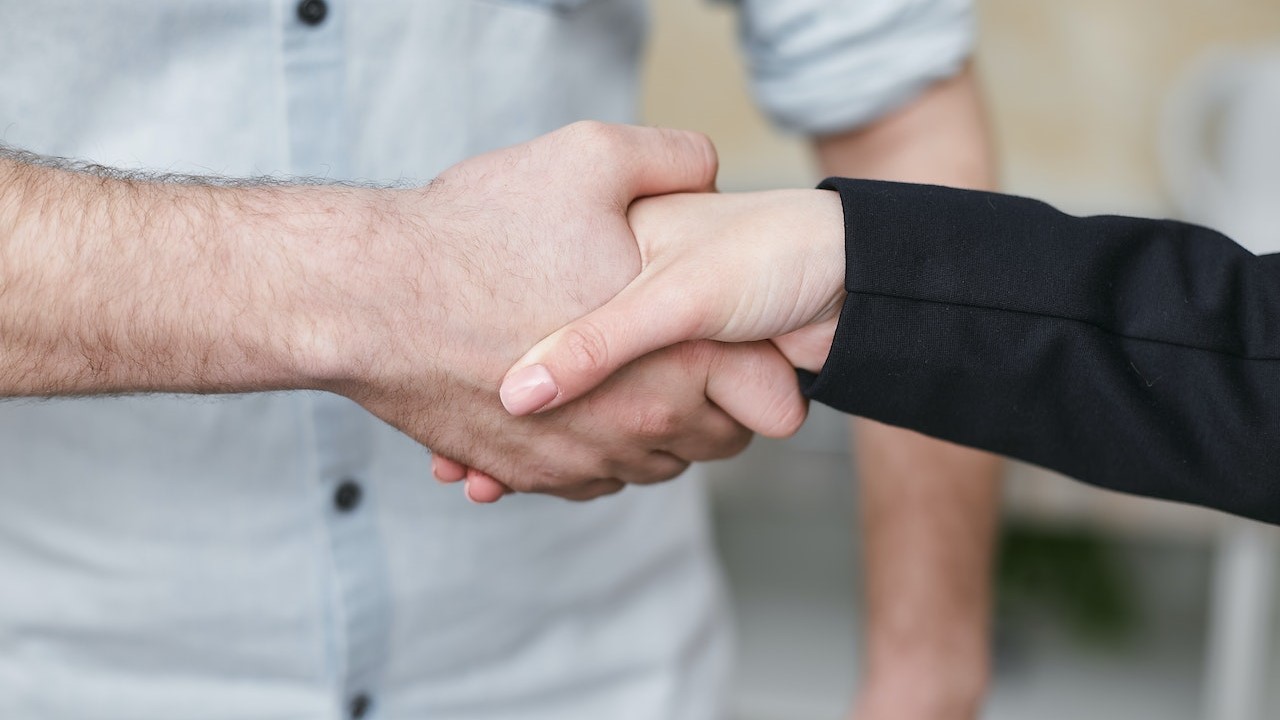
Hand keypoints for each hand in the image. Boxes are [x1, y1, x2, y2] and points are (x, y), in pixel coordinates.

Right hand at [313, 123, 804, 497]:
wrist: (369, 298)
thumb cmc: (476, 232)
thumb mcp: (590, 159)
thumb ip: (672, 159)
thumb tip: (708, 168)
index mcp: (674, 354)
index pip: (762, 393)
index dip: (761, 365)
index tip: (738, 338)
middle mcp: (636, 423)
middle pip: (711, 441)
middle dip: (708, 404)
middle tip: (684, 359)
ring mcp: (578, 458)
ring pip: (647, 465)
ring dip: (647, 431)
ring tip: (626, 382)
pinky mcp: (524, 473)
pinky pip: (585, 481)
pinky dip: (588, 452)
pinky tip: (571, 407)